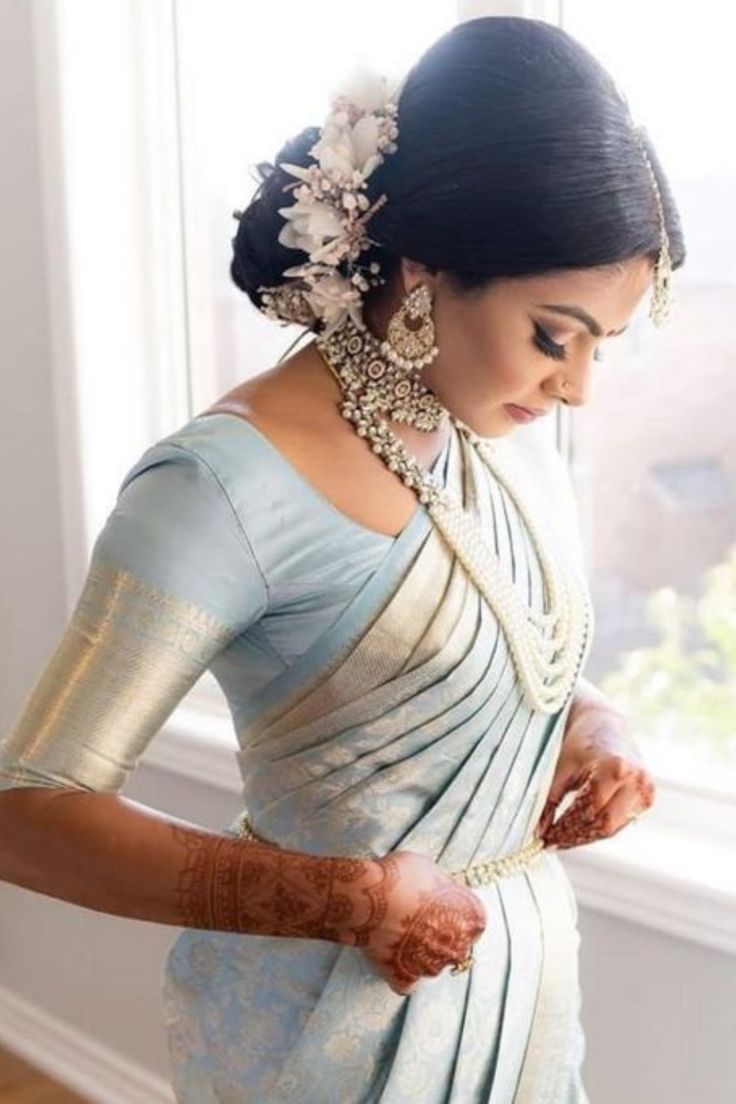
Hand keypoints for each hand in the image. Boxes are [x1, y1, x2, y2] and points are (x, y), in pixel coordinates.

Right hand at [343, 849, 486, 995]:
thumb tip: (436, 889)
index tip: (444, 905)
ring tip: (399, 931)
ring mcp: (431, 967)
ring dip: (419, 953)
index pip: (476, 921)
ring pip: (431, 964)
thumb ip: (441, 886)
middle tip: (419, 919)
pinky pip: (406, 981)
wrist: (368, 897)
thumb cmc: (401, 877)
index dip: (457, 911)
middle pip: (455, 945)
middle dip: (441, 935)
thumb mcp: (430, 869)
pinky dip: (399, 971)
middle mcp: (456, 948)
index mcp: (471, 919)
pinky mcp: (405, 978)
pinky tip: (391, 954)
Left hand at [536, 697, 656, 850]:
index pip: (589, 811)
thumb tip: (538, 833)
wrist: (603, 723)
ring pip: (613, 827)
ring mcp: (646, 789)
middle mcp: (636, 780)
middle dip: (576, 837)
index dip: (566, 829)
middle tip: (552, 843)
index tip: (546, 839)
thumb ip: (549, 800)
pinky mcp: (647, 796)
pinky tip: (579, 830)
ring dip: (587, 836)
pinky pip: (621, 821)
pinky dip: (599, 828)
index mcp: (616, 768)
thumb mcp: (560, 768)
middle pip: (604, 824)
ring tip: (562, 838)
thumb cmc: (578, 742)